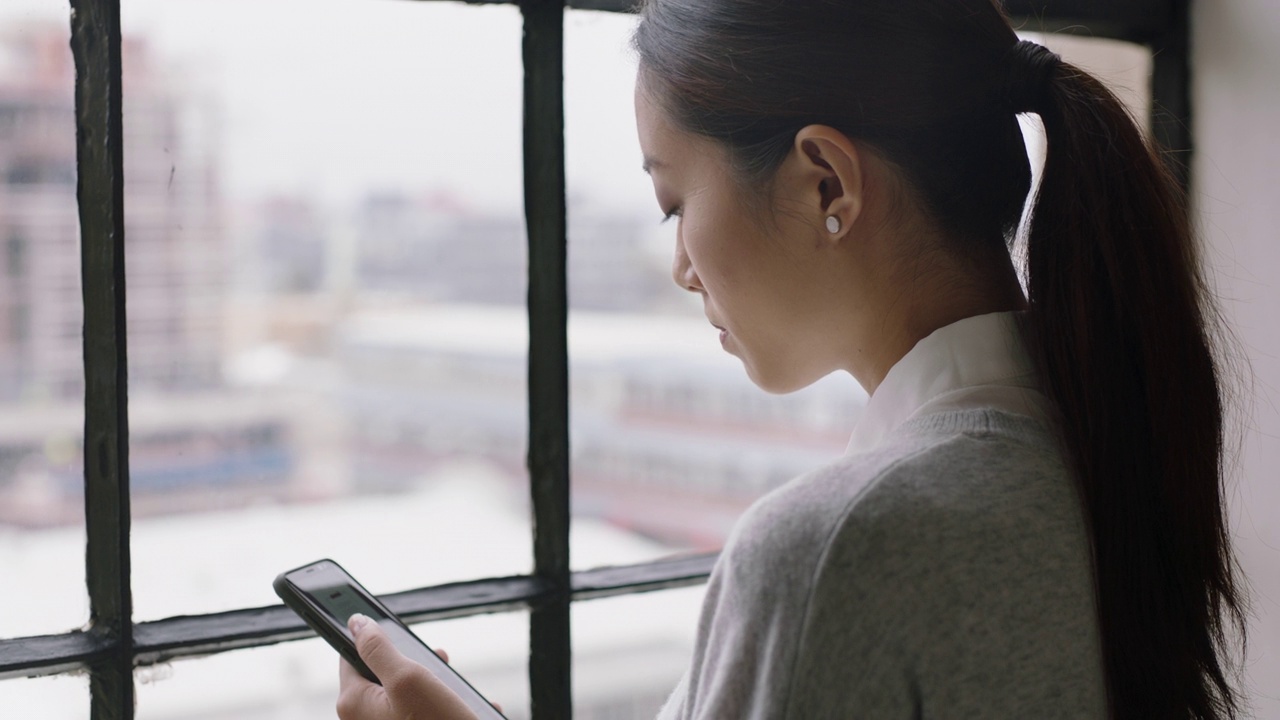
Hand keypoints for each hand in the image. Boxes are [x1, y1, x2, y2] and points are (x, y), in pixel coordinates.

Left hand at [336, 614, 480, 719]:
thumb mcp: (408, 677)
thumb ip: (379, 648)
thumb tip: (356, 623)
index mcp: (353, 703)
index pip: (351, 655)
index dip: (374, 639)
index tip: (398, 633)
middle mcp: (364, 719)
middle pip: (383, 673)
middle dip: (413, 664)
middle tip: (437, 663)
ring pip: (407, 693)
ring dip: (434, 685)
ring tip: (455, 689)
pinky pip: (422, 713)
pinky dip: (444, 706)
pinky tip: (463, 708)